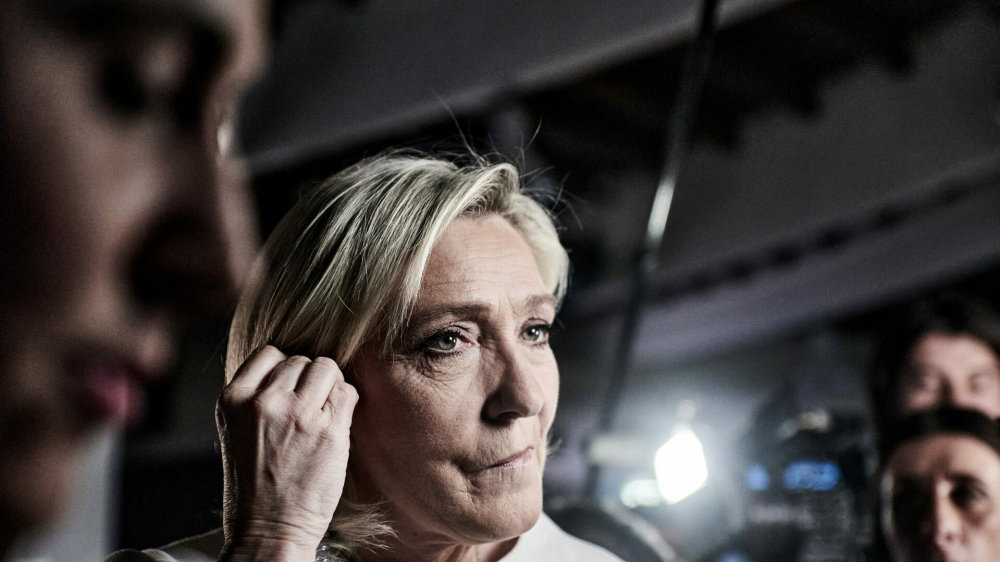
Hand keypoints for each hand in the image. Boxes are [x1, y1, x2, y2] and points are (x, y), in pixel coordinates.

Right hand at [216, 346, 357, 561]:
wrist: (269, 530)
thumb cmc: (255, 486)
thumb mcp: (238, 430)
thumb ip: (258, 396)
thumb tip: (294, 367)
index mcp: (234, 400)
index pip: (270, 353)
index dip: (285, 368)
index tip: (290, 390)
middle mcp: (264, 402)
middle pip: (301, 359)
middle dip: (308, 380)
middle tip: (308, 410)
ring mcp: (299, 414)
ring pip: (327, 367)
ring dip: (330, 386)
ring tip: (322, 414)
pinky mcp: (330, 430)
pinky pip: (347, 392)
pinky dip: (346, 402)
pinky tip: (335, 424)